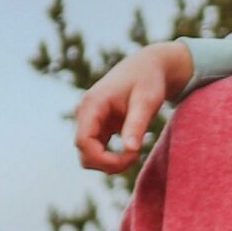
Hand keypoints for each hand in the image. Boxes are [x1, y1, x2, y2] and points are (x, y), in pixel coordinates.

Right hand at [75, 43, 194, 173]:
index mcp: (92, 104)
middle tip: (135, 156)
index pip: (83, 143)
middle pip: (84, 153)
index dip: (104, 159)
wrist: (147, 67)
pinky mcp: (96, 127)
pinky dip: (112, 157)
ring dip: (110, 162)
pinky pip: (96, 151)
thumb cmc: (148, 80)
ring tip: (134, 152)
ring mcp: (88, 121)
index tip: (132, 157)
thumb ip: (136, 125)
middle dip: (108, 163)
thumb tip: (131, 151)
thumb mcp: (147, 101)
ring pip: (89, 155)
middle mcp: (84, 113)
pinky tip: (130, 150)